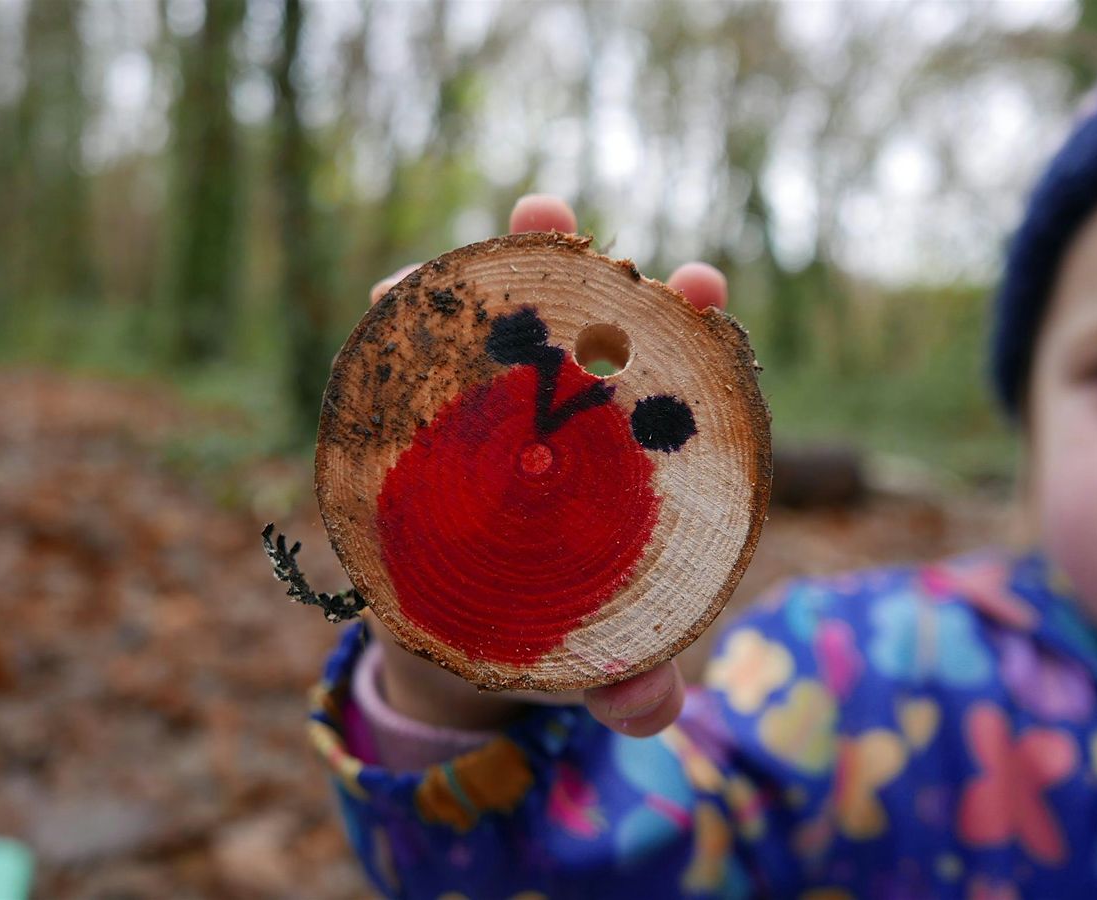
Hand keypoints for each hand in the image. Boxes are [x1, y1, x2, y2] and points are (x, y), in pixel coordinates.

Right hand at [366, 194, 727, 737]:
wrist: (462, 643)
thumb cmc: (554, 635)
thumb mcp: (594, 663)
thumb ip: (631, 683)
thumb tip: (652, 712)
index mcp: (636, 467)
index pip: (677, 387)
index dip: (692, 334)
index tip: (699, 287)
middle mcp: (575, 425)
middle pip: (597, 339)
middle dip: (604, 279)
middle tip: (606, 240)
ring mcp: (501, 414)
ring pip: (507, 329)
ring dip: (513, 265)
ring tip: (531, 217)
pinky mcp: (430, 419)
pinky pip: (418, 364)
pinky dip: (410, 322)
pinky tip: (397, 291)